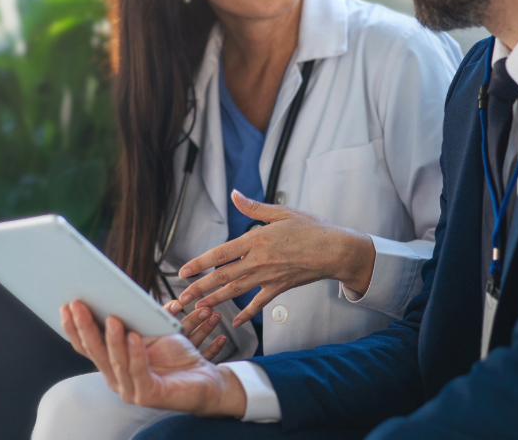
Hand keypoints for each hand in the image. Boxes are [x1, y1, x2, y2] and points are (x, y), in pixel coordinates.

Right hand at [60, 300, 245, 416]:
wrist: (204, 378)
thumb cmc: (176, 352)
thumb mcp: (151, 330)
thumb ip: (133, 318)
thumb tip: (117, 291)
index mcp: (112, 362)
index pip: (86, 345)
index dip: (74, 327)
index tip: (66, 303)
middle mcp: (116, 378)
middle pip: (95, 352)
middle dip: (85, 327)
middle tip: (78, 304)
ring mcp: (131, 389)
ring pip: (116, 361)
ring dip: (112, 338)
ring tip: (111, 317)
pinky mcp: (150, 395)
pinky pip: (139, 372)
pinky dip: (136, 353)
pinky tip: (135, 336)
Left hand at [177, 189, 375, 325]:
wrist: (336, 250)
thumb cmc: (311, 228)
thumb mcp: (282, 212)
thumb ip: (255, 207)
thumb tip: (235, 194)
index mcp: (257, 240)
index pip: (221, 254)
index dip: (200, 263)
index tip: (184, 271)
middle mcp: (259, 261)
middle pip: (223, 277)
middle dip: (200, 288)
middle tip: (181, 298)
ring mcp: (269, 277)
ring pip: (236, 291)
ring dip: (215, 300)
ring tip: (198, 308)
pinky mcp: (280, 287)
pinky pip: (259, 303)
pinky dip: (248, 314)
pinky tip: (236, 322)